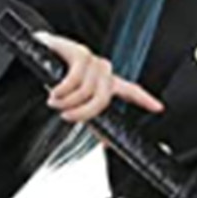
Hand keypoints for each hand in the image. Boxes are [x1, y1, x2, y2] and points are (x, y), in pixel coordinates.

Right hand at [33, 30, 164, 137]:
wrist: (38, 55)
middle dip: (81, 112)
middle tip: (65, 115)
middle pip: (102, 99)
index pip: (131, 91)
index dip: (145, 100)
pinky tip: (55, 91)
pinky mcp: (80, 53)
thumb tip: (106, 144)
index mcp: (107, 83)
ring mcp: (93, 61)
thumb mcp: (75, 102)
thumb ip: (91, 119)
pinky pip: (74, 79)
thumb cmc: (57, 79)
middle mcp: (104, 71)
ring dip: (66, 102)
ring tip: (54, 100)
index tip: (158, 108)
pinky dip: (62, 90)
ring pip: (86, 91)